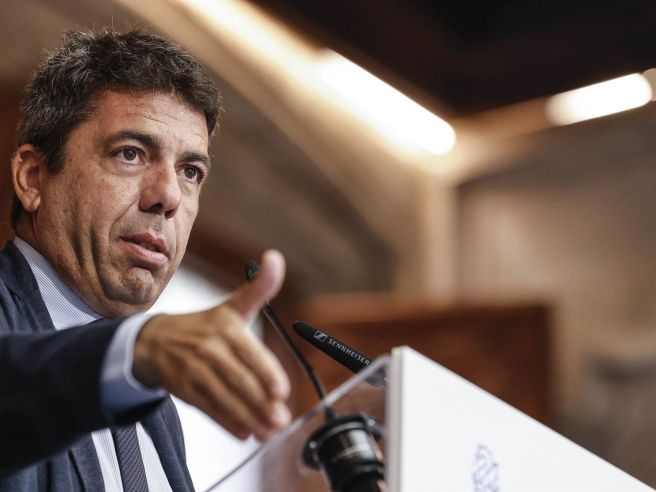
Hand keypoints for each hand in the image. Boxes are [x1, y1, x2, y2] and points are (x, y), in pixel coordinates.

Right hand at [133, 250, 290, 439]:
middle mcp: (208, 348)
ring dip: (248, 417)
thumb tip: (276, 257)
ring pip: (224, 398)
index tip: (281, 391)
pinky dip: (226, 423)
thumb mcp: (233, 304)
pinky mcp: (183, 389)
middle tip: (280, 419)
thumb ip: (260, 287)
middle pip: (238, 380)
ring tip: (269, 431)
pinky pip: (208, 409)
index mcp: (224, 327)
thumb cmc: (204, 324)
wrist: (154, 339)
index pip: (248, 352)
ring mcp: (193, 370)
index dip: (265, 373)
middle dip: (260, 403)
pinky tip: (244, 433)